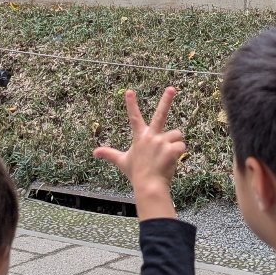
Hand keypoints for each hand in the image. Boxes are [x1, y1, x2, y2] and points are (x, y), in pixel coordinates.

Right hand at [93, 87, 184, 220]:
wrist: (148, 186)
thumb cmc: (136, 174)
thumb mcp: (122, 162)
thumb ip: (109, 154)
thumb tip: (94, 152)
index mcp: (140, 136)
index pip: (134, 116)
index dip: (131, 103)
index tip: (130, 91)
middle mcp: (151, 136)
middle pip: (160, 114)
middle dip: (166, 100)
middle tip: (172, 88)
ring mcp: (161, 142)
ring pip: (176, 134)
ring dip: (174, 143)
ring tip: (166, 156)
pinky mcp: (171, 149)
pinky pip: (181, 146)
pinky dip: (179, 153)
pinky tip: (172, 161)